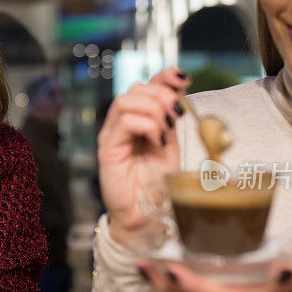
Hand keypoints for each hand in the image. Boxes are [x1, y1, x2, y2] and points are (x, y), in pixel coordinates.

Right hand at [97, 68, 191, 245]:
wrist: (146, 215)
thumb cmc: (158, 184)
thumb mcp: (171, 145)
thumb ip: (170, 120)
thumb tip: (179, 92)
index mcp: (139, 119)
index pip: (146, 84)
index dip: (164, 76)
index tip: (184, 79)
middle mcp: (121, 124)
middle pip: (136, 88)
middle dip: (162, 95)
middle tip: (176, 117)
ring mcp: (112, 135)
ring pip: (126, 100)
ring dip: (153, 109)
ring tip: (165, 130)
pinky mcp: (107, 149)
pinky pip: (125, 121)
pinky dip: (146, 126)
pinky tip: (157, 141)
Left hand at [137, 240, 291, 291]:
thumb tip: (280, 272)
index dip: (190, 285)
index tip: (166, 268)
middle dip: (168, 285)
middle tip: (140, 266)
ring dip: (172, 285)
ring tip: (145, 267)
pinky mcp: (248, 290)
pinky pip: (211, 290)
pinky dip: (187, 280)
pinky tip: (170, 266)